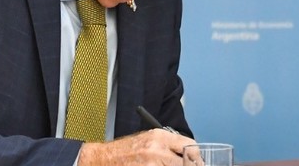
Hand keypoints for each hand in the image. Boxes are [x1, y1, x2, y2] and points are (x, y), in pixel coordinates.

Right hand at [78, 128, 193, 165]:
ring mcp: (151, 163)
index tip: (198, 162)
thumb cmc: (123, 151)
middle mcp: (157, 149)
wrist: (101, 159)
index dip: (196, 157)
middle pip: (186, 161)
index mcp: (160, 136)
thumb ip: (168, 145)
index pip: (190, 144)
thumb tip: (187, 155)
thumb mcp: (148, 140)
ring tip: (168, 165)